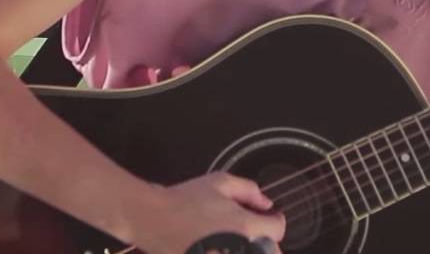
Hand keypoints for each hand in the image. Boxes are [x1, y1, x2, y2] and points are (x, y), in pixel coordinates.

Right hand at [129, 172, 285, 253]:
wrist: (152, 218)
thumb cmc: (185, 199)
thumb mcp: (219, 182)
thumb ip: (249, 190)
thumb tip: (265, 203)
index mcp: (245, 226)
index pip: (277, 230)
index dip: (275, 221)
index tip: (269, 218)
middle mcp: (239, 249)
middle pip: (270, 253)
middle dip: (266, 243)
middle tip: (253, 233)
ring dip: (251, 250)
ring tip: (236, 242)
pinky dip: (230, 252)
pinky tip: (221, 247)